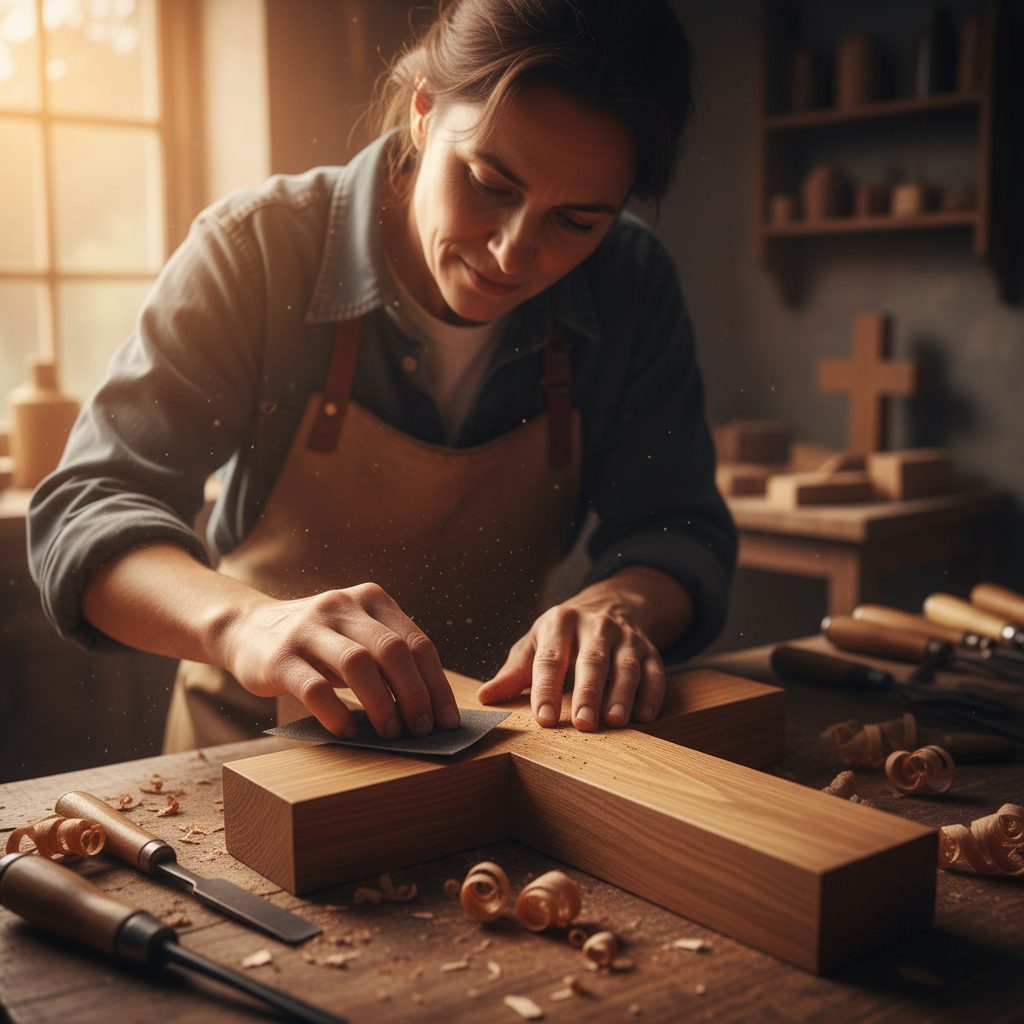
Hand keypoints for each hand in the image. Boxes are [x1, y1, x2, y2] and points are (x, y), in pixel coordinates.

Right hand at [218, 582, 460, 739]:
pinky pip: (315, 688)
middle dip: (414, 695)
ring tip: (391, 734)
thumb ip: (388, 658)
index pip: (417, 642)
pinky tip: (348, 732)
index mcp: (371, 599)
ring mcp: (308, 629)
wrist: (247, 629)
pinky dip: (337, 714)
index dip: (436, 684)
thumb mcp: (356, 635)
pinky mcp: (279, 658)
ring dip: (382, 704)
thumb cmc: (318, 644)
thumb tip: (429, 709)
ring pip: (357, 664)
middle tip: (422, 730)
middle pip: (393, 651)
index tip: (447, 720)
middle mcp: (342, 606)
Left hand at [476, 580, 668, 731]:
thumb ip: (514, 672)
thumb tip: (485, 698)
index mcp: (560, 623)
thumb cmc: (564, 632)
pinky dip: (652, 694)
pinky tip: (645, 715)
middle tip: (582, 723)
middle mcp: (595, 626)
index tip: (543, 718)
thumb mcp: (536, 642)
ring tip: (615, 721)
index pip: (551, 658)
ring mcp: (625, 637)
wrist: (611, 602)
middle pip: (592, 661)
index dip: (546, 688)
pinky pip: (655, 671)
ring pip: (625, 666)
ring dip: (621, 694)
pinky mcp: (649, 649)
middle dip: (587, 693)